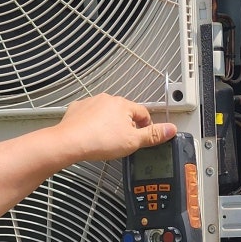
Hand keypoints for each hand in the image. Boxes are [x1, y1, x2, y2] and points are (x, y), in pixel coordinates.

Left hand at [51, 94, 176, 166]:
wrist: (69, 142)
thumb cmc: (99, 141)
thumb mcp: (132, 141)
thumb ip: (152, 135)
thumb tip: (170, 129)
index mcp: (123, 105)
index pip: (143, 113)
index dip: (147, 126)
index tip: (145, 136)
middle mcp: (107, 99)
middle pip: (125, 112)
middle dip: (127, 125)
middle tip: (124, 142)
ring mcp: (91, 103)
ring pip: (107, 113)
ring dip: (109, 123)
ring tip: (106, 140)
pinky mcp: (77, 109)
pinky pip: (90, 115)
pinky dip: (93, 124)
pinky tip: (92, 135)